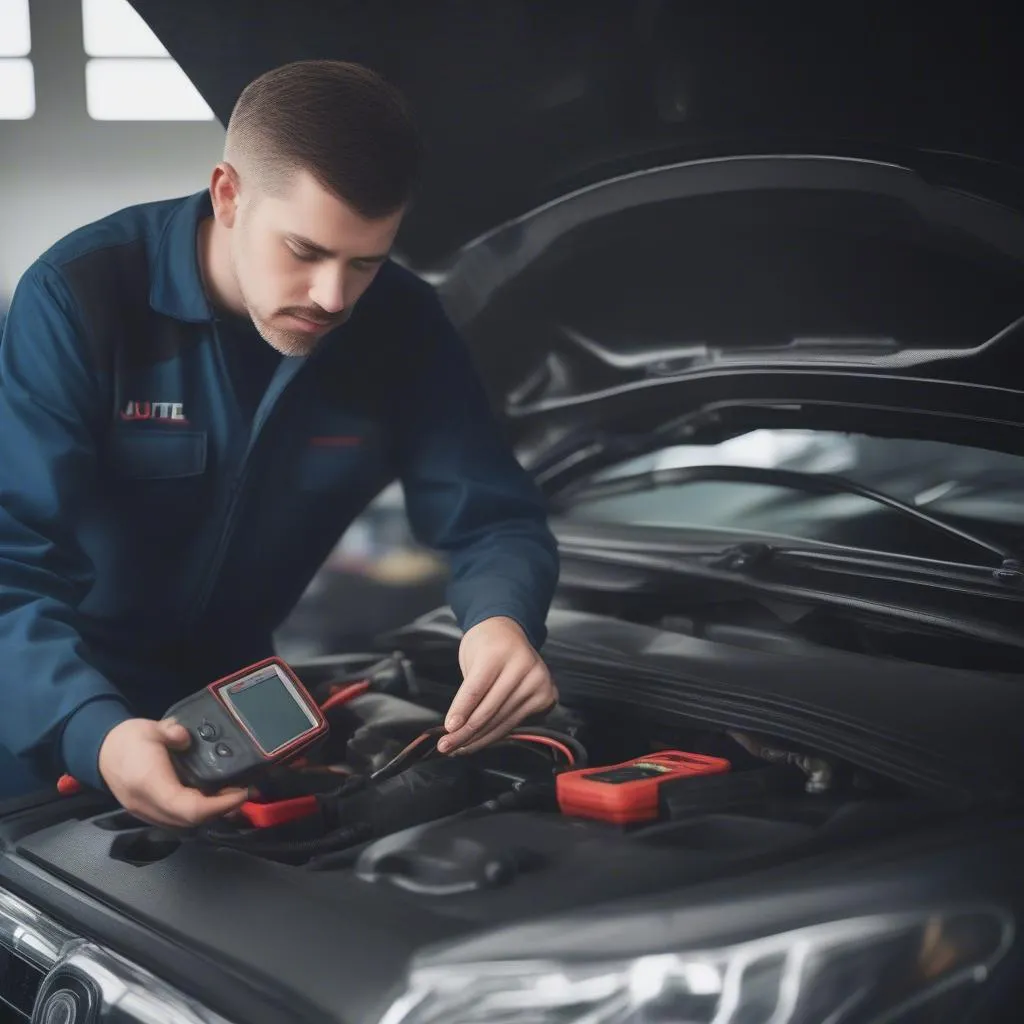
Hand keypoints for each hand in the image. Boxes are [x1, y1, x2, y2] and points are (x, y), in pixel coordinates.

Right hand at [98, 718, 248, 827]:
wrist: (100, 751)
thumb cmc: (127, 739)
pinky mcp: (148, 812)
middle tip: (242, 792)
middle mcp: (148, 805)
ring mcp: (146, 812)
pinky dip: (198, 812)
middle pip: (190, 821)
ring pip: (184, 824)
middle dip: (220, 810)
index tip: (241, 792)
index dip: (219, 805)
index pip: (188, 808)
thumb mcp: (151, 728)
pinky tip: (211, 798)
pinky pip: (177, 820)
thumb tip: (186, 737)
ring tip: (231, 795)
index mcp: (150, 785)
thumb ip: (172, 733)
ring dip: (210, 814)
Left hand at [438, 616, 556, 755]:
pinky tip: (479, 741)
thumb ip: (467, 692)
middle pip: (489, 709)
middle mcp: (523, 666)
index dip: (461, 711)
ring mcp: (538, 682)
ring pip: (502, 721)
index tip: (448, 728)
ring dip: (478, 739)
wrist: (509, 633)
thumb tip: (455, 728)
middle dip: (465, 732)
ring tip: (459, 748)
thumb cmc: (485, 646)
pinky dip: (495, 735)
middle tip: (445, 746)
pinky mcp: (546, 696)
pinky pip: (514, 723)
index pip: (476, 689)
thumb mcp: (470, 659)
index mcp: (499, 651)